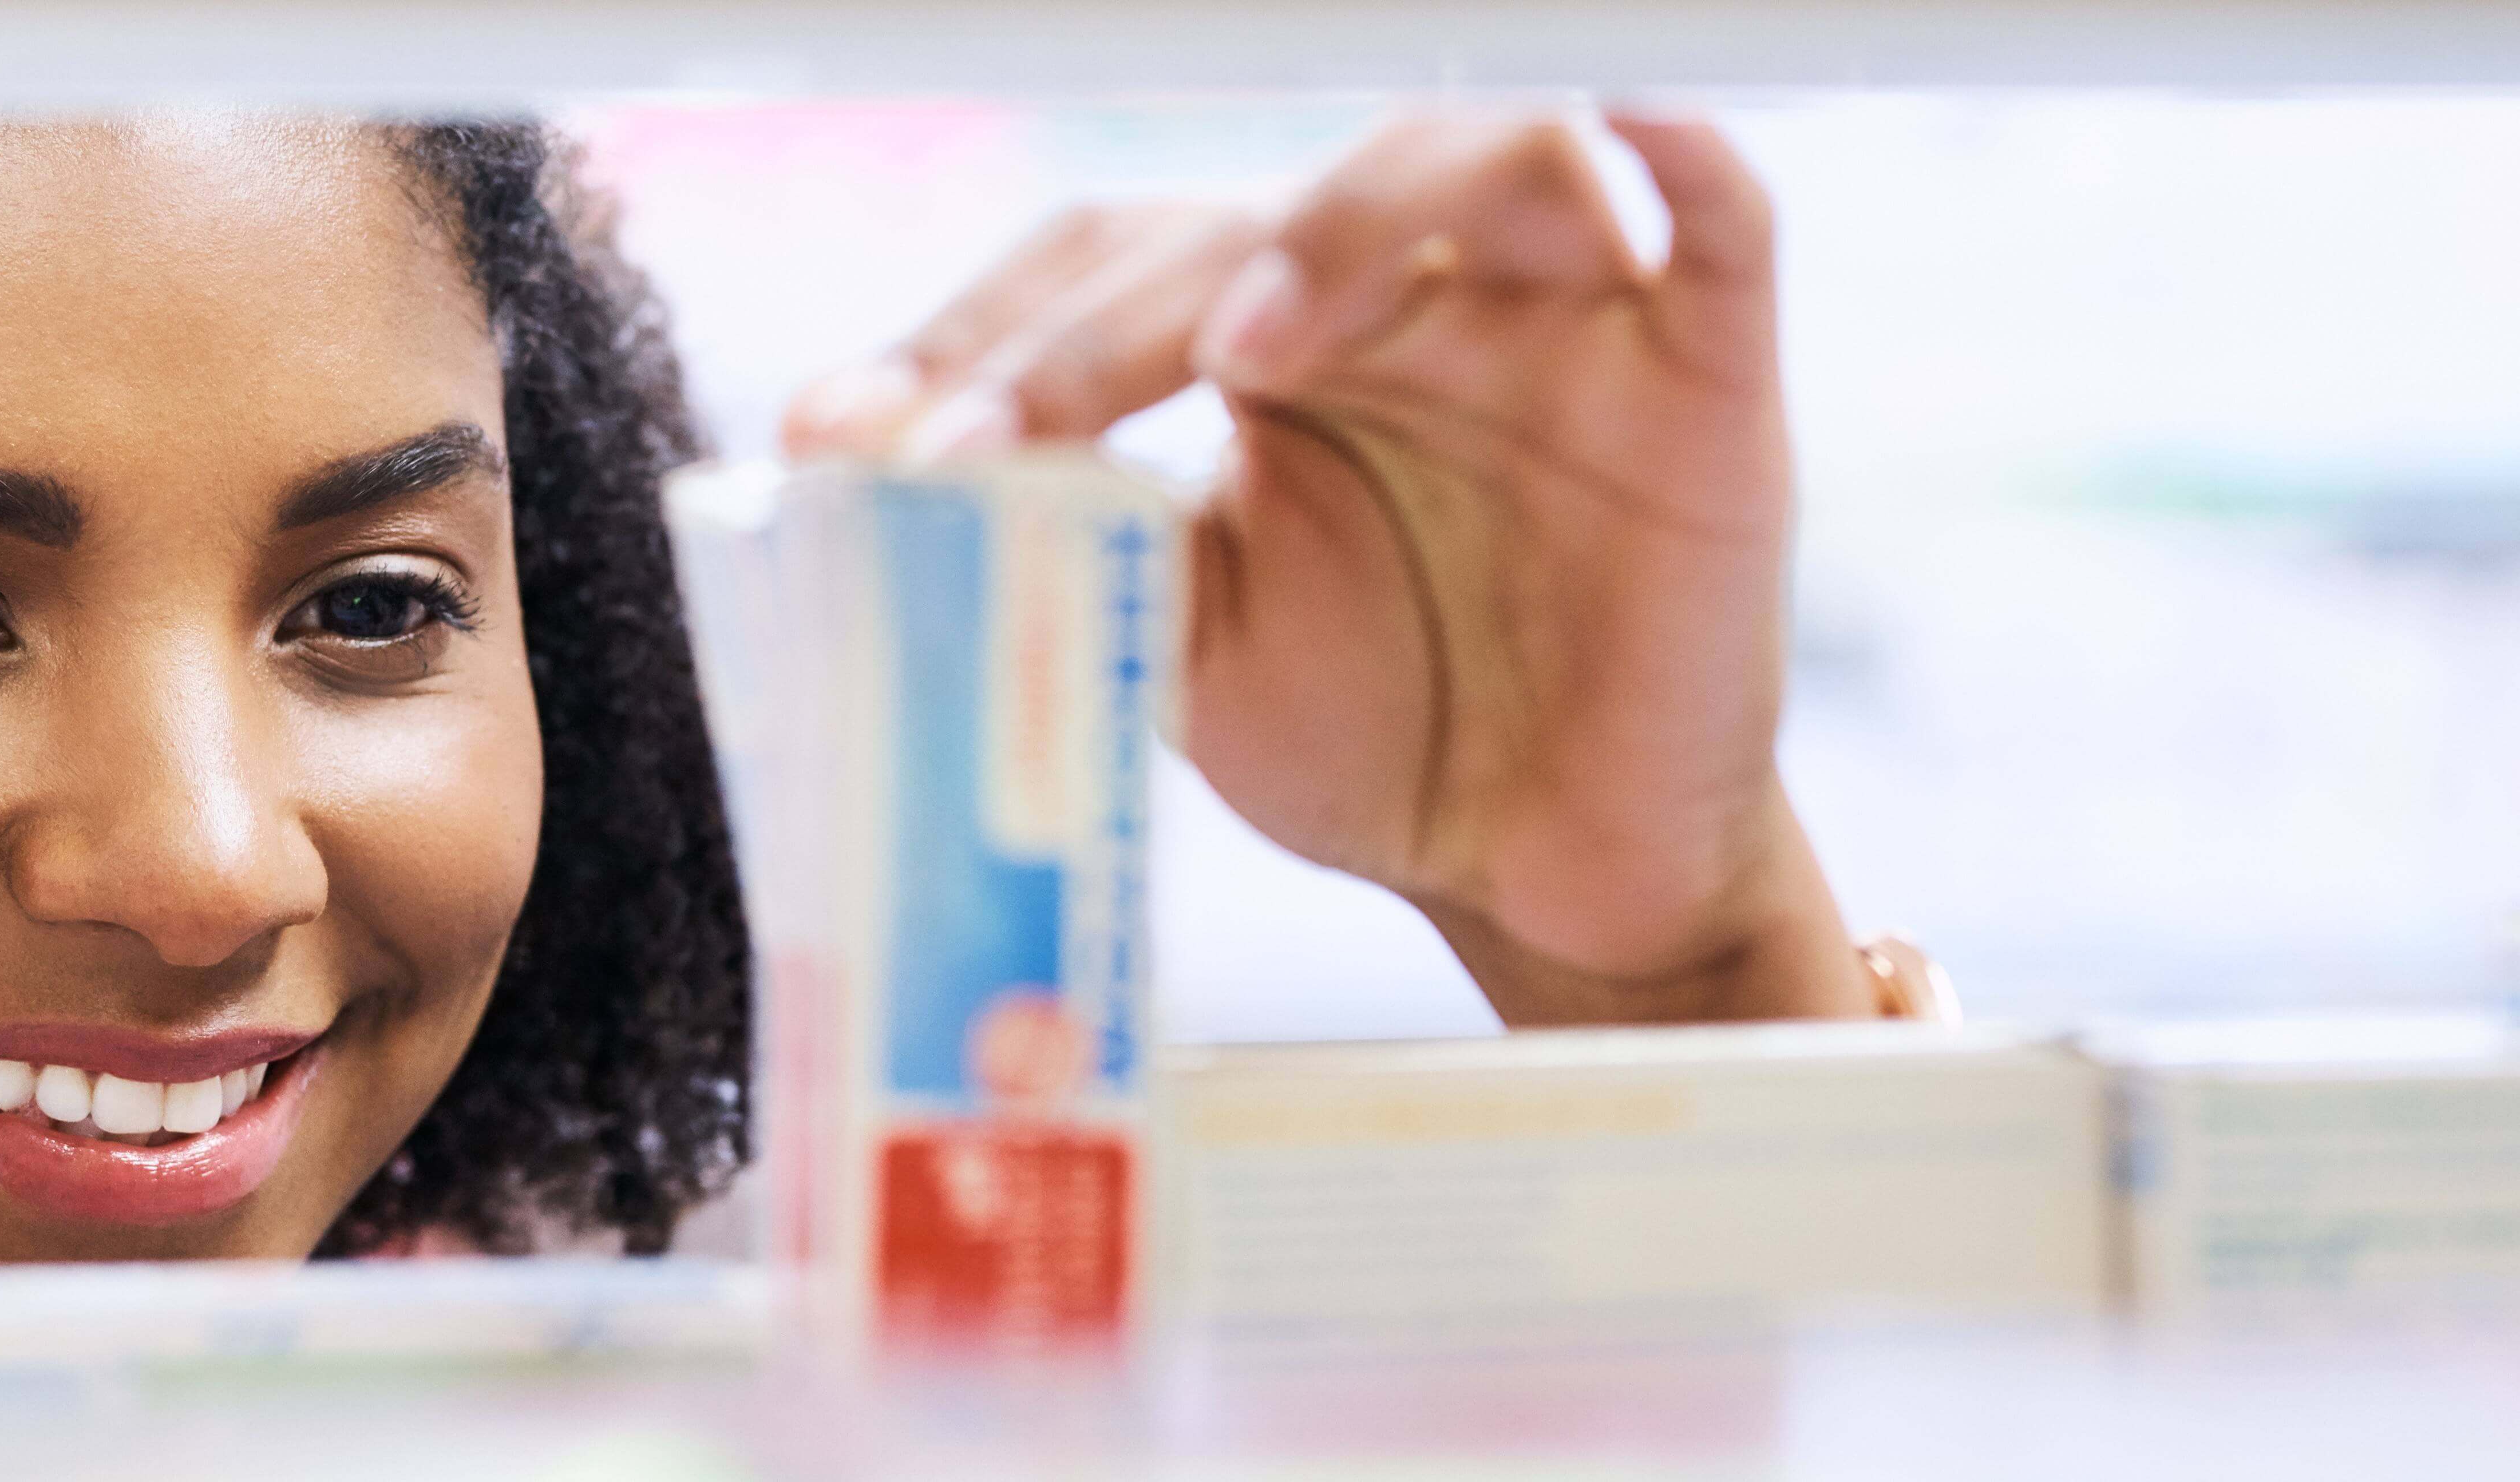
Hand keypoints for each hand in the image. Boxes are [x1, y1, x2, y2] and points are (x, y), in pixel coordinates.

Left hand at [785, 108, 1874, 1024]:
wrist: (1541, 878)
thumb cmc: (1375, 737)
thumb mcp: (1180, 646)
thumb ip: (1071, 543)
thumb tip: (890, 475)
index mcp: (1267, 341)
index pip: (1105, 266)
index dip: (973, 337)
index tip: (843, 440)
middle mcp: (1405, 302)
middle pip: (1244, 221)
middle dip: (1085, 332)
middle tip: (966, 449)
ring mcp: (1559, 325)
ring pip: (1476, 162)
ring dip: (1341, 227)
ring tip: (1238, 347)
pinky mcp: (1706, 378)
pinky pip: (1715, 214)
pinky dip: (1664, 154)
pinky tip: (1611, 144)